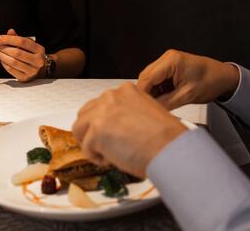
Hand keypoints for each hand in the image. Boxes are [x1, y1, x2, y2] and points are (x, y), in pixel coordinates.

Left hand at [0, 29, 47, 82]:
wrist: (42, 72)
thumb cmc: (34, 57)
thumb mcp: (30, 46)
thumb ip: (19, 38)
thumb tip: (10, 32)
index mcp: (39, 50)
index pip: (22, 41)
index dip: (8, 39)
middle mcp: (37, 61)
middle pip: (17, 52)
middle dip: (3, 48)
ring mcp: (32, 71)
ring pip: (13, 62)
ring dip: (1, 56)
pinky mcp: (25, 78)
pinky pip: (11, 70)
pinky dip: (4, 63)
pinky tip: (1, 59)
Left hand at [73, 83, 187, 177]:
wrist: (169, 149)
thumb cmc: (166, 138)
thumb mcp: (146, 112)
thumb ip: (127, 113)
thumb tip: (114, 127)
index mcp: (125, 90)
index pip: (101, 104)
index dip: (104, 122)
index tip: (111, 134)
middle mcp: (111, 97)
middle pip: (86, 114)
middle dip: (92, 131)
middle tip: (105, 146)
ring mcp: (101, 112)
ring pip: (80, 128)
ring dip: (90, 143)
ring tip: (108, 154)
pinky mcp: (96, 131)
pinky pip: (86, 147)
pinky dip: (95, 157)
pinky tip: (112, 160)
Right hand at [136, 49, 239, 109]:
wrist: (224, 77)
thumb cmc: (211, 81)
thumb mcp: (187, 95)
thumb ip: (166, 103)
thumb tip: (151, 110)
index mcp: (171, 60)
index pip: (147, 78)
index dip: (143, 94)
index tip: (142, 107)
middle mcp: (167, 58)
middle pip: (146, 78)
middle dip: (147, 94)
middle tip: (150, 109)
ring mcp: (168, 62)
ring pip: (151, 80)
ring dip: (153, 93)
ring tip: (159, 105)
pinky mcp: (170, 68)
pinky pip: (158, 80)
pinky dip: (159, 91)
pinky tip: (164, 100)